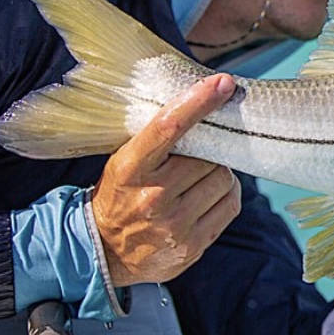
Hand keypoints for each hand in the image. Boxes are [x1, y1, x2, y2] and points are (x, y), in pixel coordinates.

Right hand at [91, 73, 242, 286]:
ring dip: (218, 174)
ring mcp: (174, 224)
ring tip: (197, 180)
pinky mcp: (192, 245)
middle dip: (209, 152)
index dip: (198, 102)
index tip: (223, 83)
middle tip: (195, 158)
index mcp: (130, 169)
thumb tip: (203, 101)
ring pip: (224, 179)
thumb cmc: (121, 194)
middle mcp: (153, 197)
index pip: (168, 127)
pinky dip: (225, 196)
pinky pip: (230, 205)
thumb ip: (157, 139)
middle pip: (208, 156)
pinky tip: (206, 197)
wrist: (103, 251)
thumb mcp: (125, 161)